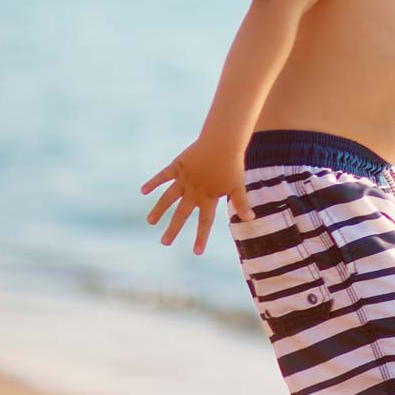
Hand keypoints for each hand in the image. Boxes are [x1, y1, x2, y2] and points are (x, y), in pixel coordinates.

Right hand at [141, 138, 254, 254]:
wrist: (223, 141)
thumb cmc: (233, 164)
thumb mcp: (238, 185)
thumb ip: (241, 203)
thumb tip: (251, 219)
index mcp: (208, 197)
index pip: (205, 222)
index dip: (201, 237)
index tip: (196, 252)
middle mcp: (194, 191)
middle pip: (182, 214)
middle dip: (173, 229)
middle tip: (165, 243)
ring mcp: (184, 179)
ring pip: (168, 198)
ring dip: (159, 210)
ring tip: (150, 221)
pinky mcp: (178, 166)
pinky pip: (163, 176)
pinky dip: (153, 183)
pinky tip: (143, 190)